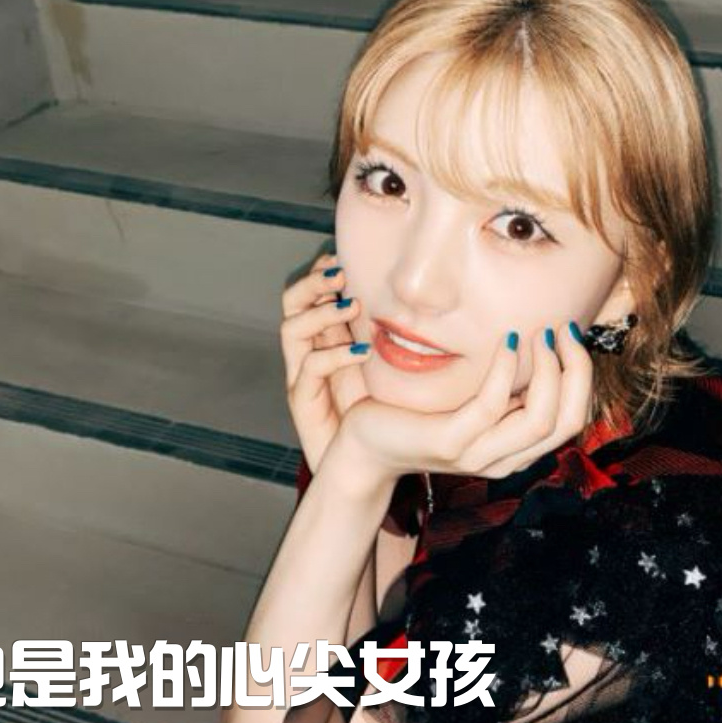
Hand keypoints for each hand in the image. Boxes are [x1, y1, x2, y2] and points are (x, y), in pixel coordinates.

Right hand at [281, 251, 373, 474]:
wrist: (359, 466)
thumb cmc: (377, 411)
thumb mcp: (388, 363)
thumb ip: (395, 332)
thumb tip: (430, 297)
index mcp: (325, 336)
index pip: (312, 290)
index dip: (322, 270)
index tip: (347, 256)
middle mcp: (307, 350)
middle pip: (292, 301)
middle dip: (313, 281)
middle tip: (341, 273)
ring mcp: (301, 375)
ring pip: (291, 328)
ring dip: (321, 311)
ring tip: (351, 305)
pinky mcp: (302, 401)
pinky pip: (308, 369)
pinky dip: (334, 355)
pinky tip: (361, 350)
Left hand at [333, 324, 594, 483]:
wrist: (366, 445)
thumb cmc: (420, 416)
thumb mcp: (472, 405)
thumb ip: (507, 392)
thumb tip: (542, 347)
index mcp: (517, 451)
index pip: (573, 420)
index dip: (582, 376)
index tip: (572, 335)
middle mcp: (505, 460)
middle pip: (567, 422)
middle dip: (576, 371)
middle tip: (565, 329)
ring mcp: (478, 455)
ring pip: (539, 420)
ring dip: (548, 369)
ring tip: (539, 333)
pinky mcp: (449, 443)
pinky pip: (491, 407)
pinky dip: (506, 370)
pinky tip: (505, 341)